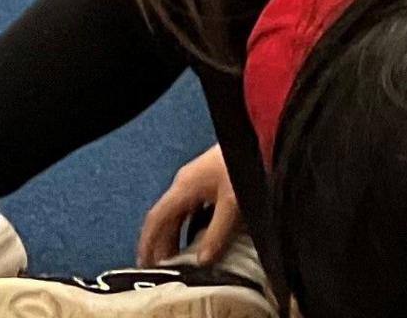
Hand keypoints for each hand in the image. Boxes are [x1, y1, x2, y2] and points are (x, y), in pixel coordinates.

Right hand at [138, 144, 239, 265]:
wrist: (264, 136)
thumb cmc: (243, 163)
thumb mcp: (232, 203)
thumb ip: (216, 233)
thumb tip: (202, 260)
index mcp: (183, 187)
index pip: (156, 218)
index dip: (147, 243)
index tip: (143, 264)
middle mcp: (185, 182)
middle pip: (167, 218)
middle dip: (162, 244)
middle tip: (162, 270)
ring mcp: (198, 179)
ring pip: (180, 213)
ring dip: (177, 236)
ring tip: (180, 259)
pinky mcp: (212, 178)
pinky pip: (194, 208)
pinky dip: (191, 226)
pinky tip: (202, 238)